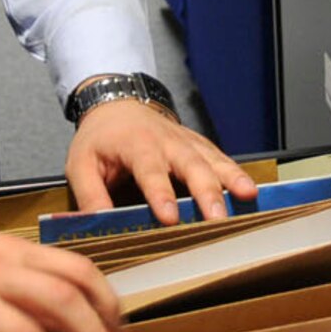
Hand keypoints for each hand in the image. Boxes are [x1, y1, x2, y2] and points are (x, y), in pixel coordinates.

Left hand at [65, 99, 259, 222]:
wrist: (118, 105)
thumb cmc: (100, 139)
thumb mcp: (80, 164)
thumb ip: (89, 195)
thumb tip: (97, 226)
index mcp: (136, 145)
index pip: (150, 170)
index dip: (160, 194)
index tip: (170, 217)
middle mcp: (167, 142)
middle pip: (191, 165)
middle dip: (206, 191)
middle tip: (218, 217)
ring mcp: (187, 142)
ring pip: (213, 159)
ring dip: (231, 178)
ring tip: (248, 196)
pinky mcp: (199, 146)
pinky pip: (221, 159)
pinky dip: (236, 173)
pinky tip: (250, 189)